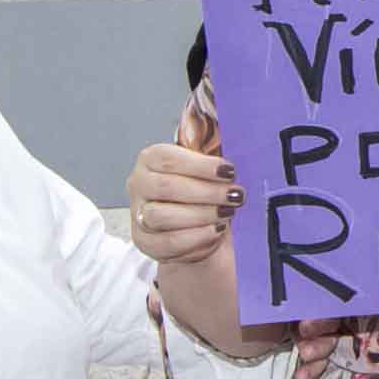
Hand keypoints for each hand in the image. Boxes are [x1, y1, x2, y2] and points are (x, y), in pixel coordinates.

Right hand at [128, 100, 238, 261]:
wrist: (193, 224)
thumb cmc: (201, 187)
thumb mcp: (207, 166)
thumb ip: (215, 152)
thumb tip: (240, 135)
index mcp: (150, 159)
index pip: (169, 159)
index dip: (201, 165)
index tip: (230, 171)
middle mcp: (138, 184)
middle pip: (168, 188)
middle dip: (207, 193)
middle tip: (236, 195)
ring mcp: (138, 214)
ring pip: (164, 216)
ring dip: (201, 215)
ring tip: (228, 213)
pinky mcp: (144, 242)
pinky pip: (168, 243)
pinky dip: (195, 238)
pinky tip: (216, 231)